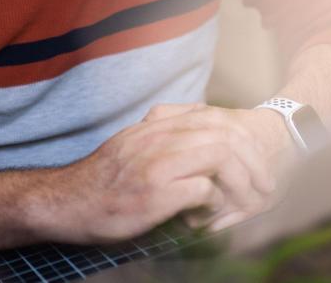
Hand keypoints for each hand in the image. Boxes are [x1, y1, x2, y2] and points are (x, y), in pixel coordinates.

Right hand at [33, 103, 294, 243]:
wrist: (64, 203)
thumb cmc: (103, 181)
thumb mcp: (133, 144)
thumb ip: (163, 135)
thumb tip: (201, 132)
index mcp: (156, 125)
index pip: (213, 117)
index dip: (241, 137)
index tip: (255, 159)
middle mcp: (158, 138)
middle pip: (224, 133)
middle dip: (253, 159)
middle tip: (266, 183)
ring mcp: (156, 164)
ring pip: (220, 155)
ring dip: (241, 180)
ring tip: (250, 199)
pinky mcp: (154, 194)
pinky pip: (202, 189)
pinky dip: (214, 201)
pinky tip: (208, 213)